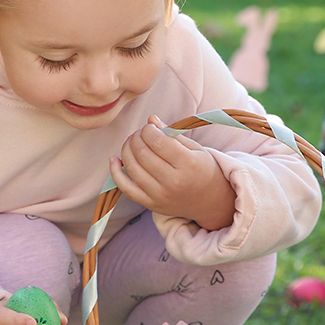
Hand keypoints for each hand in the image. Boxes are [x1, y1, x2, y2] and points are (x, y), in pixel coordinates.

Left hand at [110, 116, 236, 229]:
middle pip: (142, 153)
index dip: (148, 130)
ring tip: (132, 142)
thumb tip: (150, 120)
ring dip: (126, 149)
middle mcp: (173, 181)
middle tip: (140, 134)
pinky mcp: (151, 204)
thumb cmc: (203, 170)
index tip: (150, 128)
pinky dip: (116, 173)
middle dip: (137, 137)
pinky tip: (114, 159)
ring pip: (132, 168)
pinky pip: (126, 189)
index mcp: (187, 164)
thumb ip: (172, 133)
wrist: (210, 201)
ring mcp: (160, 195)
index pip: (157, 141)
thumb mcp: (195, 148)